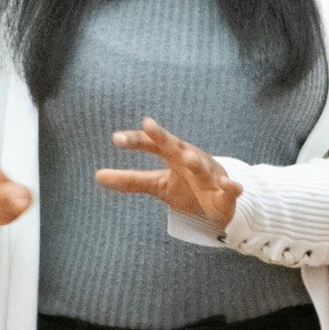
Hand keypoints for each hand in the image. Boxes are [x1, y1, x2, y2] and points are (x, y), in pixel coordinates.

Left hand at [96, 117, 242, 230]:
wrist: (219, 203)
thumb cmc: (186, 187)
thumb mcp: (157, 185)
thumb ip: (130, 180)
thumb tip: (97, 177)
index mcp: (173, 155)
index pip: (152, 145)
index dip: (136, 141)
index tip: (116, 139)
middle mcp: (191, 159)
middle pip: (175, 146)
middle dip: (163, 137)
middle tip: (149, 126)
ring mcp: (210, 174)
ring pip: (203, 167)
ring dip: (197, 163)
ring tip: (188, 158)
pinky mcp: (226, 192)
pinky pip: (230, 188)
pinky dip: (231, 186)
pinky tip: (231, 185)